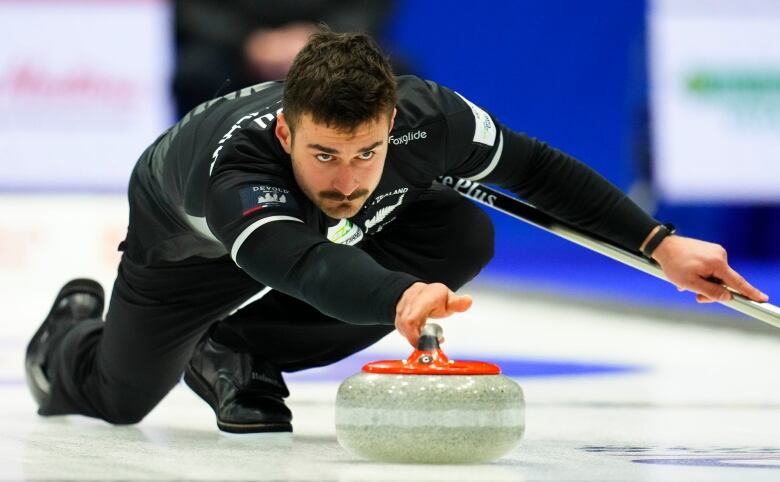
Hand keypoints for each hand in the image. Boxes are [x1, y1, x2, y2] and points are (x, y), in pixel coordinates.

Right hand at [394, 282, 472, 346]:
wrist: (415, 292)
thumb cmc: (432, 296)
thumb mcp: (448, 297)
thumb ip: (457, 302)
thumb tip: (468, 301)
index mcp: (423, 299)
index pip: (414, 315)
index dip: (415, 330)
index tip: (426, 341)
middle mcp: (408, 306)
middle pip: (407, 327)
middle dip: (421, 340)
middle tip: (435, 343)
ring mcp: (401, 314)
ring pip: (406, 333)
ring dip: (420, 339)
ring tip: (433, 337)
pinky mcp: (398, 323)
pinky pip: (405, 334)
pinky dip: (416, 339)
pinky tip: (425, 336)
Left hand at [651, 235, 768, 303]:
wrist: (663, 246)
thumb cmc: (674, 264)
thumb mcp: (690, 283)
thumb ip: (710, 291)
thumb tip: (727, 297)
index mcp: (717, 263)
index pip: (737, 282)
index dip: (749, 292)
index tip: (761, 298)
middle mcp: (720, 255)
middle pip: (724, 281)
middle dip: (710, 290)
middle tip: (695, 295)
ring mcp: (716, 251)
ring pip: (715, 276)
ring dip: (703, 282)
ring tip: (685, 280)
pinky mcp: (710, 250)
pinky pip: (710, 268)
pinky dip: (701, 274)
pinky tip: (688, 274)